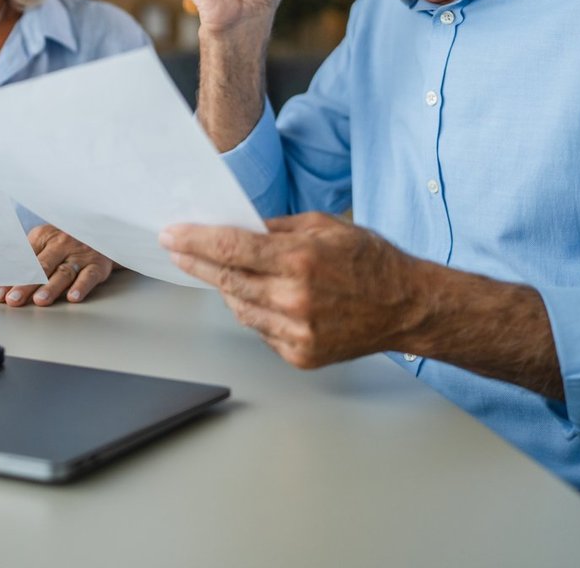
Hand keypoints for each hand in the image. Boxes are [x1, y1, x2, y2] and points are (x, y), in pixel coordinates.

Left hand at [0, 224, 115, 306]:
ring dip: (51, 287)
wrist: (101, 231)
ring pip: (63, 272)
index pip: (24, 260)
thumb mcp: (44, 241)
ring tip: (40, 300)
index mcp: (43, 236)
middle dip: (26, 284)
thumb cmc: (65, 241)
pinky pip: (89, 275)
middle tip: (13, 299)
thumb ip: (24, 257)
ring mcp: (80, 254)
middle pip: (41, 267)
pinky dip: (82, 286)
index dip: (10, 277)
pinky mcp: (98, 264)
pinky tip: (73, 297)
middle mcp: (61, 244)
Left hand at [160, 214, 426, 368]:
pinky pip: (261, 330)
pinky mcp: (301, 354)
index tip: (173, 234)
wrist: (406, 307)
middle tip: (177, 250)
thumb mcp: (327, 226)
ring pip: (240, 309)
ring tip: (227, 272)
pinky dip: (256, 313)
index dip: (195, 241)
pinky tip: (265, 299)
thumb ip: (279, 229)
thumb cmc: (372, 263)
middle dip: (196, 263)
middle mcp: (294, 298)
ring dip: (227, 289)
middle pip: (227, 280)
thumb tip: (240, 227)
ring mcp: (297, 331)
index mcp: (300, 260)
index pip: (231, 249)